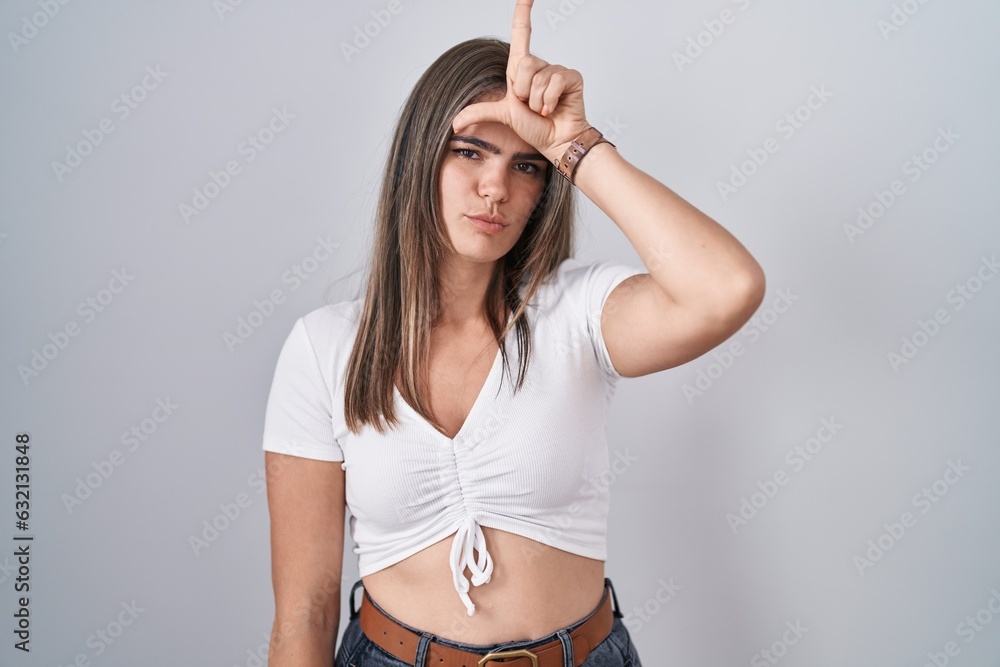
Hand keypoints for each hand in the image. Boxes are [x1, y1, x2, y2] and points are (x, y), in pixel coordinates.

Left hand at [451, 0, 590, 165]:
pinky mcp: (571, 77)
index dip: (523, 11)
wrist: (555, 142)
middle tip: (530, 106)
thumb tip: (453, 124)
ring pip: (538, 78)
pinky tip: (553, 108)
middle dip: (522, 92)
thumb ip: (480, 112)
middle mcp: (540, 66)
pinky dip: (549, 100)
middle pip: (524, 64)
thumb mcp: (503, 115)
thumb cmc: (534, 128)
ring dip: (536, 101)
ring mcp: (557, 70)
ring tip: (543, 109)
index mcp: (522, 69)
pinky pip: (554, 82)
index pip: (522, 32)